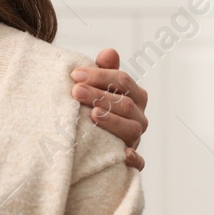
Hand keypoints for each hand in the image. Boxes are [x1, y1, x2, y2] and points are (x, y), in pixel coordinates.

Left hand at [71, 48, 148, 169]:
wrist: (91, 144)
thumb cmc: (94, 108)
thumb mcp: (98, 88)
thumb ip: (104, 70)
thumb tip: (109, 52)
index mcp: (134, 96)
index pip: (123, 81)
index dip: (100, 75)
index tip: (75, 75)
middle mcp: (138, 117)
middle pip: (125, 104)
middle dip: (100, 96)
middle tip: (75, 91)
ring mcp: (136, 139)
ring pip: (131, 129)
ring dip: (113, 121)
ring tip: (92, 114)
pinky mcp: (132, 162)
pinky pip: (139, 163)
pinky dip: (134, 159)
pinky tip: (123, 154)